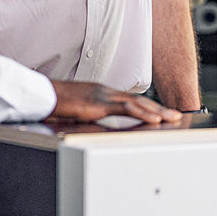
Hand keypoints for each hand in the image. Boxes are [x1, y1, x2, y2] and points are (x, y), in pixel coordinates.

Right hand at [48, 80, 182, 124]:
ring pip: (137, 102)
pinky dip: (143, 114)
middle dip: (158, 107)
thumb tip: (94, 124)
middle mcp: (105, 91)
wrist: (41, 94)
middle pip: (138, 99)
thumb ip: (88, 115)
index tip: (159, 112)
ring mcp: (103, 95)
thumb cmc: (53, 102)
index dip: (146, 105)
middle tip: (175, 114)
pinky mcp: (99, 104)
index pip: (129, 98)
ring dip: (157, 111)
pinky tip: (155, 119)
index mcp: (100, 92)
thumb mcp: (75, 109)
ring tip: (172, 118)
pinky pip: (126, 109)